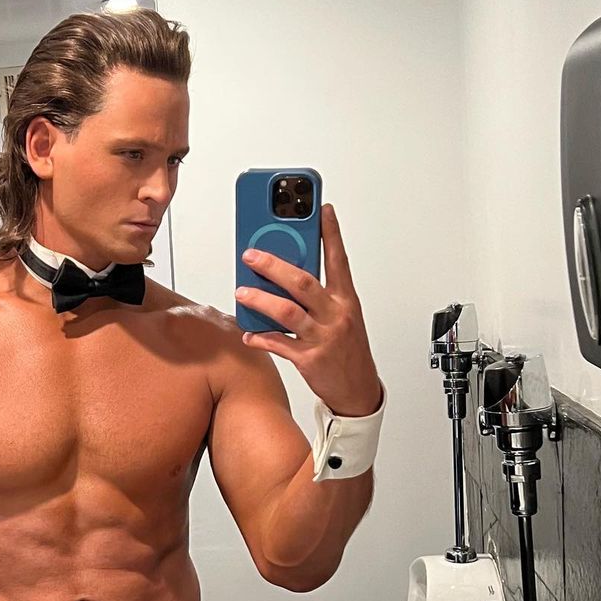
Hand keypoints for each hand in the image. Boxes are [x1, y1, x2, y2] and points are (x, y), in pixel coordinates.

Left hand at [234, 203, 381, 415]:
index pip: (338, 260)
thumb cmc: (348, 350)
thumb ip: (320, 296)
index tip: (321, 210)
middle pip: (303, 283)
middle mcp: (335, 315)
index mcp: (346, 300)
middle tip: (252, 255)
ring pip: (287, 312)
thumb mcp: (343, 317)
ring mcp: (323, 338)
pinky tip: (248, 333)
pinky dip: (261, 338)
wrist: (358, 390)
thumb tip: (288, 275)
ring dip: (261, 300)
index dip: (330, 234)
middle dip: (275, 266)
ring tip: (242, 291)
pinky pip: (280, 344)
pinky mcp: (310, 360)